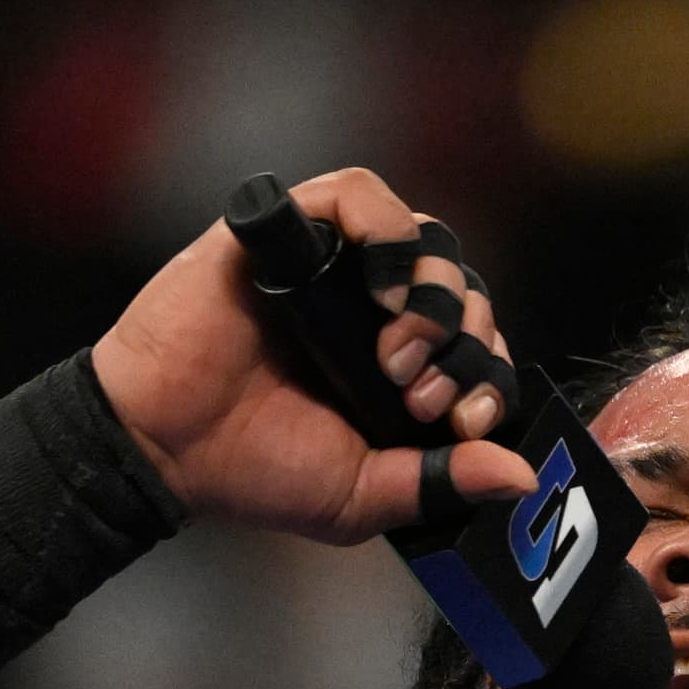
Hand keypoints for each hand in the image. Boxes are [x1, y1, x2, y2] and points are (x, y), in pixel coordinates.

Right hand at [93, 167, 540, 545]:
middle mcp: (374, 306)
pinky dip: (387, 230)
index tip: (466, 421)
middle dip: (462, 342)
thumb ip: (439, 482)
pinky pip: (359, 195)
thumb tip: (520, 481)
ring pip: (424, 237)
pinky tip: (381, 286)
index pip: (476, 342)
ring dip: (432, 291)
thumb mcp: (363, 493)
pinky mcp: (290, 230)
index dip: (487, 374)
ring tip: (398, 350)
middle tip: (418, 394)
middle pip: (461, 286)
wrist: (169, 446)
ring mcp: (335, 264)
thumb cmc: (254, 469)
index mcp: (399, 364)